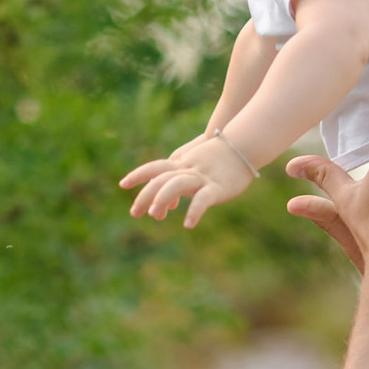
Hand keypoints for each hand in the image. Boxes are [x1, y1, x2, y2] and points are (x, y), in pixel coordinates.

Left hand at [119, 134, 256, 227]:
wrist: (245, 144)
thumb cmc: (219, 158)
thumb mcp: (194, 169)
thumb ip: (177, 184)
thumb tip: (164, 208)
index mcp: (181, 164)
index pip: (154, 168)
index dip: (138, 175)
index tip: (123, 185)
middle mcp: (187, 169)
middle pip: (160, 180)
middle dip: (145, 196)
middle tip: (134, 213)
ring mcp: (202, 177)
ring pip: (176, 185)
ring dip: (163, 198)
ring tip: (155, 215)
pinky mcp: (217, 187)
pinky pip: (203, 199)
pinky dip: (194, 211)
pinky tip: (188, 225)